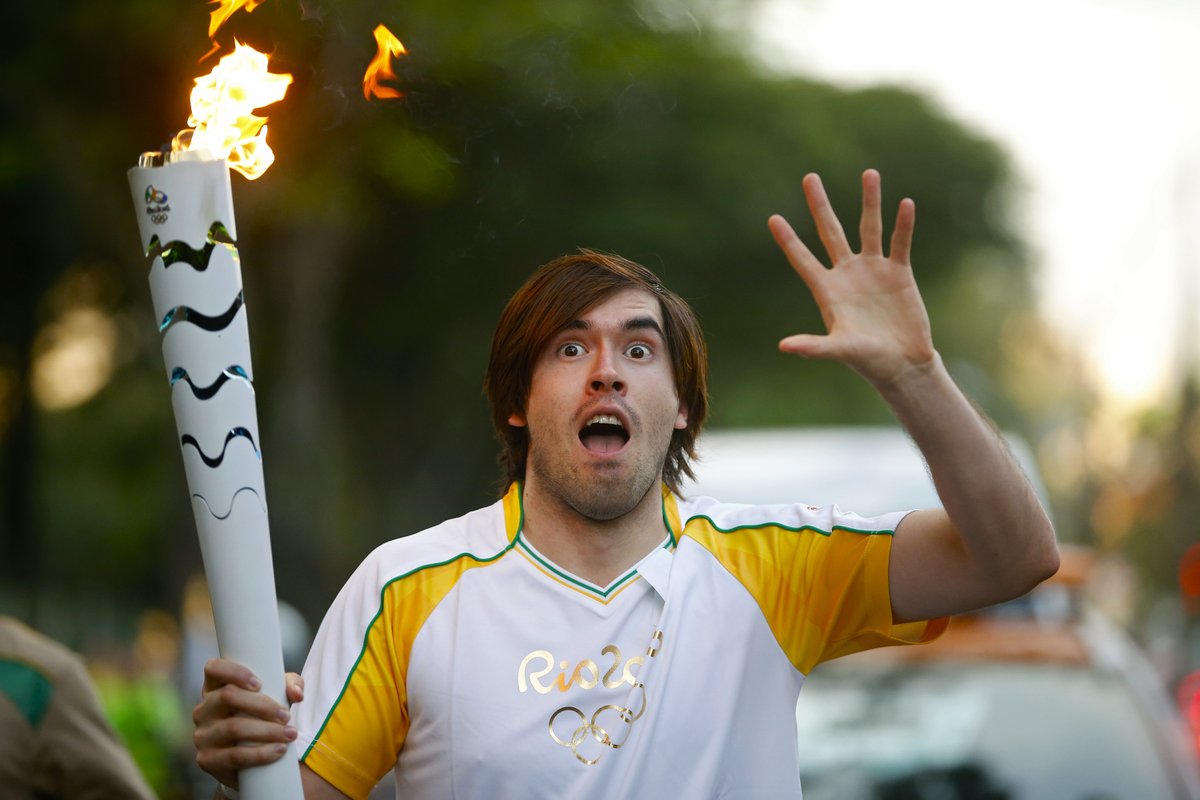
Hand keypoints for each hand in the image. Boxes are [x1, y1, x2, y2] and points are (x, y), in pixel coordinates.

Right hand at [192, 658, 304, 789]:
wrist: (248, 762)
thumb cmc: (260, 718)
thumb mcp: (274, 696)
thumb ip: (288, 686)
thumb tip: (297, 694)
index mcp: (214, 688)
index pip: (213, 668)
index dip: (234, 672)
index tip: (259, 683)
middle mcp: (203, 709)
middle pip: (228, 696)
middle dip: (262, 705)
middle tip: (286, 715)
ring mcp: (202, 735)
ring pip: (233, 727)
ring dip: (267, 731)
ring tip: (289, 734)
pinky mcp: (207, 760)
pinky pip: (235, 756)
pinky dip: (261, 753)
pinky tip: (279, 750)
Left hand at [769, 169, 933, 388]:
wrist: (902, 363)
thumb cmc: (867, 360)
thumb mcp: (839, 350)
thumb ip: (814, 346)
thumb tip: (784, 346)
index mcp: (827, 291)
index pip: (803, 260)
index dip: (788, 241)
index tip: (773, 218)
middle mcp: (847, 274)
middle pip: (830, 232)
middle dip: (820, 205)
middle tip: (809, 177)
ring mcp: (873, 270)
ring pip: (869, 228)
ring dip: (869, 202)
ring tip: (869, 173)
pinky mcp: (899, 273)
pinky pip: (900, 243)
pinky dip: (903, 225)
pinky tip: (905, 204)